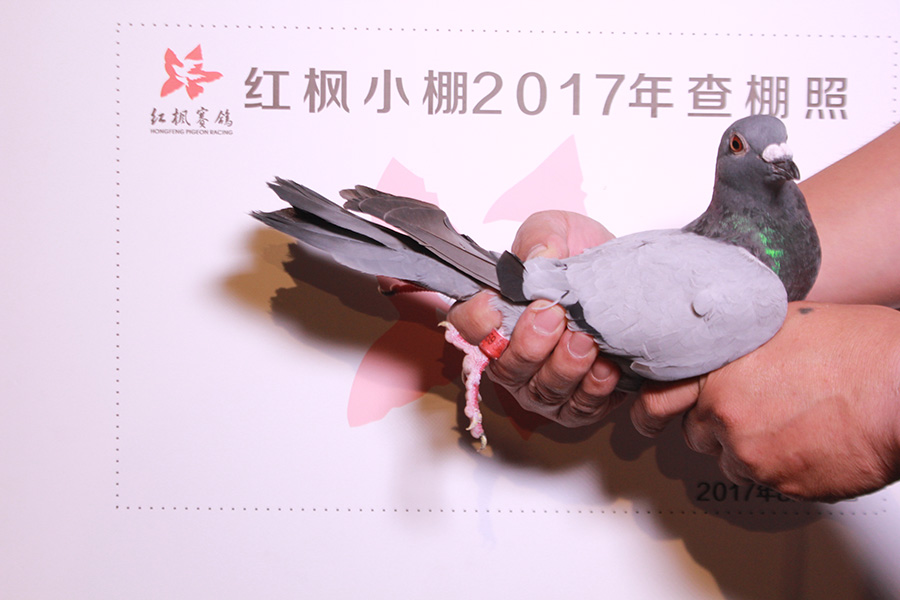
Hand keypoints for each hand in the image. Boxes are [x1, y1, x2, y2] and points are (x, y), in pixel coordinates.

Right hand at [448, 210, 626, 426]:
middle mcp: (512, 358)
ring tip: (585, 339)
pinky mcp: (579, 403)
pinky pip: (579, 408)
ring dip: (564, 366)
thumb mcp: (560, 229)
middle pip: (505, 368)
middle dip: (529, 344)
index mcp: (495, 318)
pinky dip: (593, 389)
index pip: (466, 327)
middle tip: (554, 316)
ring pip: (542, 391)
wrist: (627, 278)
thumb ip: (542, 238)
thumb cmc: (583, 258)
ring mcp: (543, 385)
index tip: (495, 303)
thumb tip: (538, 259)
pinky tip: (606, 366)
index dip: (475, 322)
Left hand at [633, 302, 899, 500]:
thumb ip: (739, 341)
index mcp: (718, 368)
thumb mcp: (780, 322)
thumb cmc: (857, 349)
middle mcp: (725, 411)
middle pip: (694, 433)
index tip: (647, 416)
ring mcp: (750, 451)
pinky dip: (778, 467)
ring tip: (786, 424)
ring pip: (729, 461)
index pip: (657, 398)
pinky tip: (805, 442)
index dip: (651, 409)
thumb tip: (722, 343)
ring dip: (746, 449)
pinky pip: (764, 480)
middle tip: (736, 418)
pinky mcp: (779, 482)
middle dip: (709, 427)